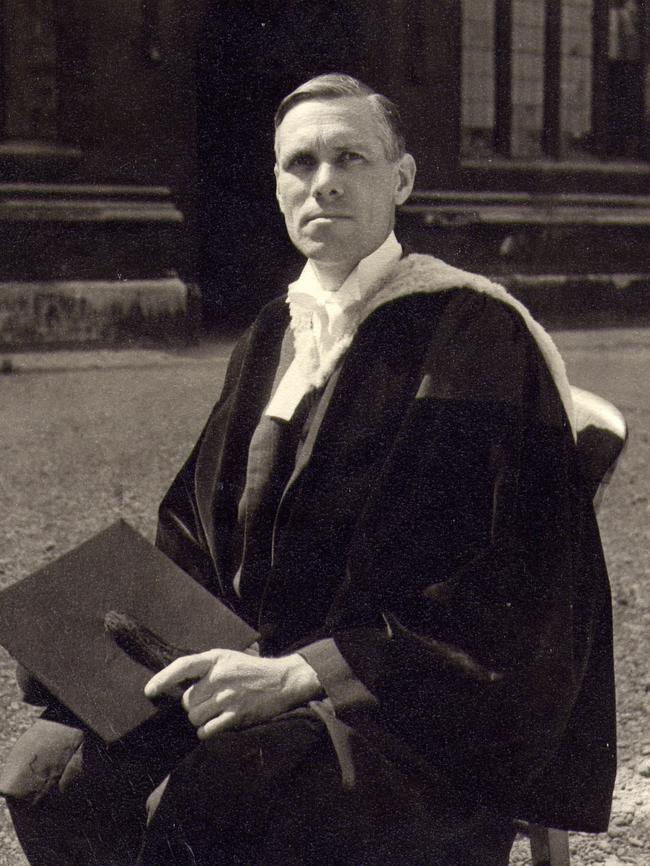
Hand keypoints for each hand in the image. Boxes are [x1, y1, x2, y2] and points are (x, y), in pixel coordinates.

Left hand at [144, 649, 322, 738]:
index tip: (149, 691)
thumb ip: (205, 668)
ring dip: (200, 719)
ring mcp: (229, 697)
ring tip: (214, 712)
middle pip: (188, 700)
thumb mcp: (228, 659)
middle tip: (208, 702)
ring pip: (195, 717)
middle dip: (194, 705)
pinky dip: (207, 731)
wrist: (283, 681)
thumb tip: (176, 685)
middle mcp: (220, 676)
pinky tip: (217, 723)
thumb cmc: (251, 670)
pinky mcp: (237, 715)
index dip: (163, 678)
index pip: (183, 666)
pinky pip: (207, 730)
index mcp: (216, 659)